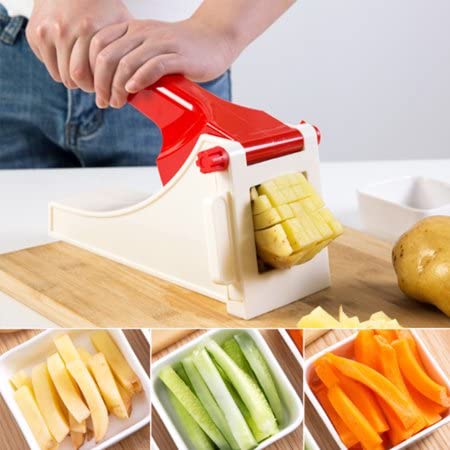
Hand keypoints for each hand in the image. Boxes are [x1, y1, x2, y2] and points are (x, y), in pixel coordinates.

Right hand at [26, 0, 130, 90]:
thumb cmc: (102, 6)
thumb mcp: (121, 22)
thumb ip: (129, 48)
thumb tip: (141, 78)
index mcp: (89, 29)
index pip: (91, 76)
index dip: (101, 88)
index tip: (109, 89)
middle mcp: (64, 30)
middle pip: (74, 78)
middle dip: (87, 87)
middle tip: (96, 87)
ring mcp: (47, 31)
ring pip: (61, 75)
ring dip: (74, 81)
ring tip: (86, 75)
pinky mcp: (35, 33)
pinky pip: (49, 65)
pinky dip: (60, 69)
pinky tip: (72, 61)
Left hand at [89, 17, 237, 108]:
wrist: (215, 39)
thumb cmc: (182, 49)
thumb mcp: (150, 49)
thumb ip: (131, 60)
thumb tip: (111, 87)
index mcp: (133, 29)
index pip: (98, 44)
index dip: (90, 69)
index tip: (94, 90)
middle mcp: (144, 32)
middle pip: (108, 55)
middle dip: (100, 83)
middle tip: (104, 102)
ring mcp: (161, 43)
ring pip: (127, 62)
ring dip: (117, 87)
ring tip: (118, 102)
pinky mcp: (179, 56)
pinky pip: (153, 66)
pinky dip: (139, 80)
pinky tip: (133, 90)